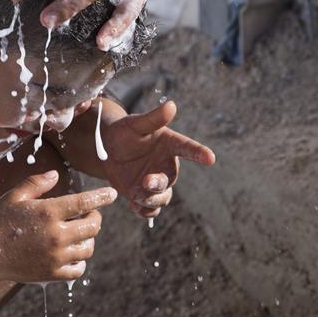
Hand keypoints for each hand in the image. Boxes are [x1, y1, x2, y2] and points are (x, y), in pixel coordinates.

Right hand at [0, 171, 115, 282]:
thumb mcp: (15, 196)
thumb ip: (37, 183)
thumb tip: (56, 175)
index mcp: (48, 212)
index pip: (84, 203)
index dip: (101, 197)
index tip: (112, 194)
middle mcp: (56, 235)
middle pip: (92, 227)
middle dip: (96, 218)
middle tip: (90, 215)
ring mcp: (56, 256)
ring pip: (88, 247)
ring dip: (88, 238)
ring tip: (80, 233)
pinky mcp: (52, 273)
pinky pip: (78, 269)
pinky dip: (81, 261)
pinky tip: (74, 253)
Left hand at [100, 100, 214, 217]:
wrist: (107, 149)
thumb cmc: (124, 132)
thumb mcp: (135, 124)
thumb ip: (153, 118)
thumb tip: (172, 105)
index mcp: (169, 145)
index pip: (188, 148)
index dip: (199, 152)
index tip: (211, 158)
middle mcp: (166, 165)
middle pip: (169, 180)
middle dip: (159, 184)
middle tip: (146, 182)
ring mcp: (156, 182)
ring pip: (162, 198)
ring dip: (152, 200)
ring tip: (137, 197)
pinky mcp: (144, 195)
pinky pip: (150, 210)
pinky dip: (145, 211)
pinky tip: (135, 206)